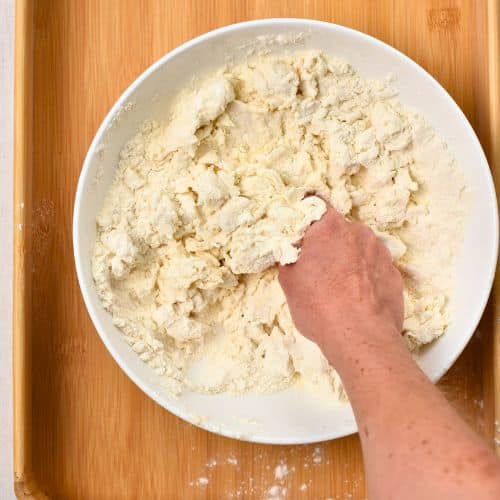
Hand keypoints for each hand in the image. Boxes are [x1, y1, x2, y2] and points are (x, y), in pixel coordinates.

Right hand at [278, 205, 403, 369]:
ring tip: (340, 287)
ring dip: (349, 260)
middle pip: (339, 230)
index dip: (306, 218)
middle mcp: (359, 232)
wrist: (361, 338)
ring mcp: (381, 252)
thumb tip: (294, 252)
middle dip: (329, 244)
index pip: (315, 204)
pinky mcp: (395, 274)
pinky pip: (375, 268)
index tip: (301, 233)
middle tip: (318, 268)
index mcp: (330, 227)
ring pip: (359, 248)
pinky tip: (357, 298)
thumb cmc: (318, 305)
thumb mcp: (288, 280)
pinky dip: (366, 277)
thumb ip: (290, 256)